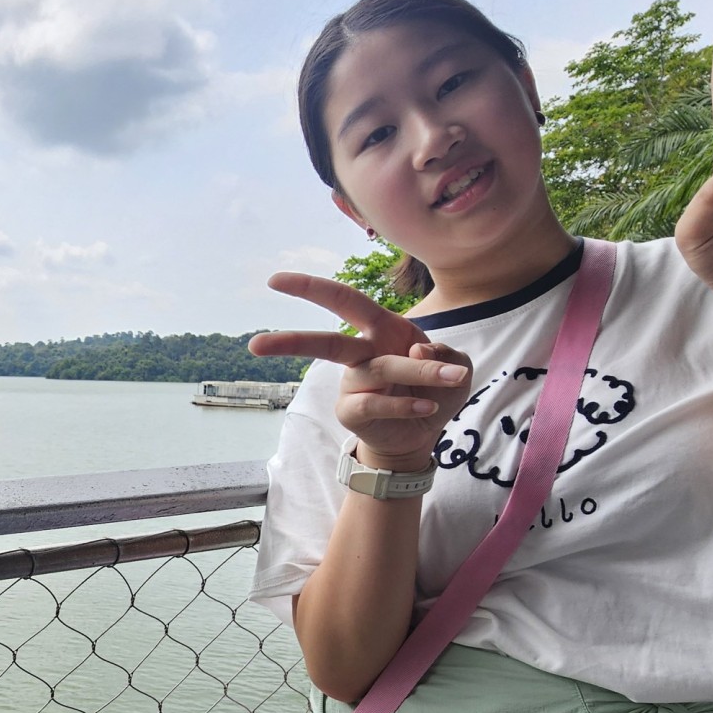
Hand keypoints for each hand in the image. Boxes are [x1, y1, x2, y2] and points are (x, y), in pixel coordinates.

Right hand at [251, 274, 473, 466]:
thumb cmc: (436, 389)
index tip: (274, 281)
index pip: (344, 300)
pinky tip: (426, 407)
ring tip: (448, 379)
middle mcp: (361, 353)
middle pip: (325, 341)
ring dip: (417, 372)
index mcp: (380, 329)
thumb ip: (446, 354)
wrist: (427, 431)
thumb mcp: (456, 367)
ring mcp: (354, 384)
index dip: (311, 288)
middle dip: (291, 341)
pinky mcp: (354, 412)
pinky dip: (406, 403)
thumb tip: (418, 350)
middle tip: (256, 345)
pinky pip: (376, 402)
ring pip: (379, 370)